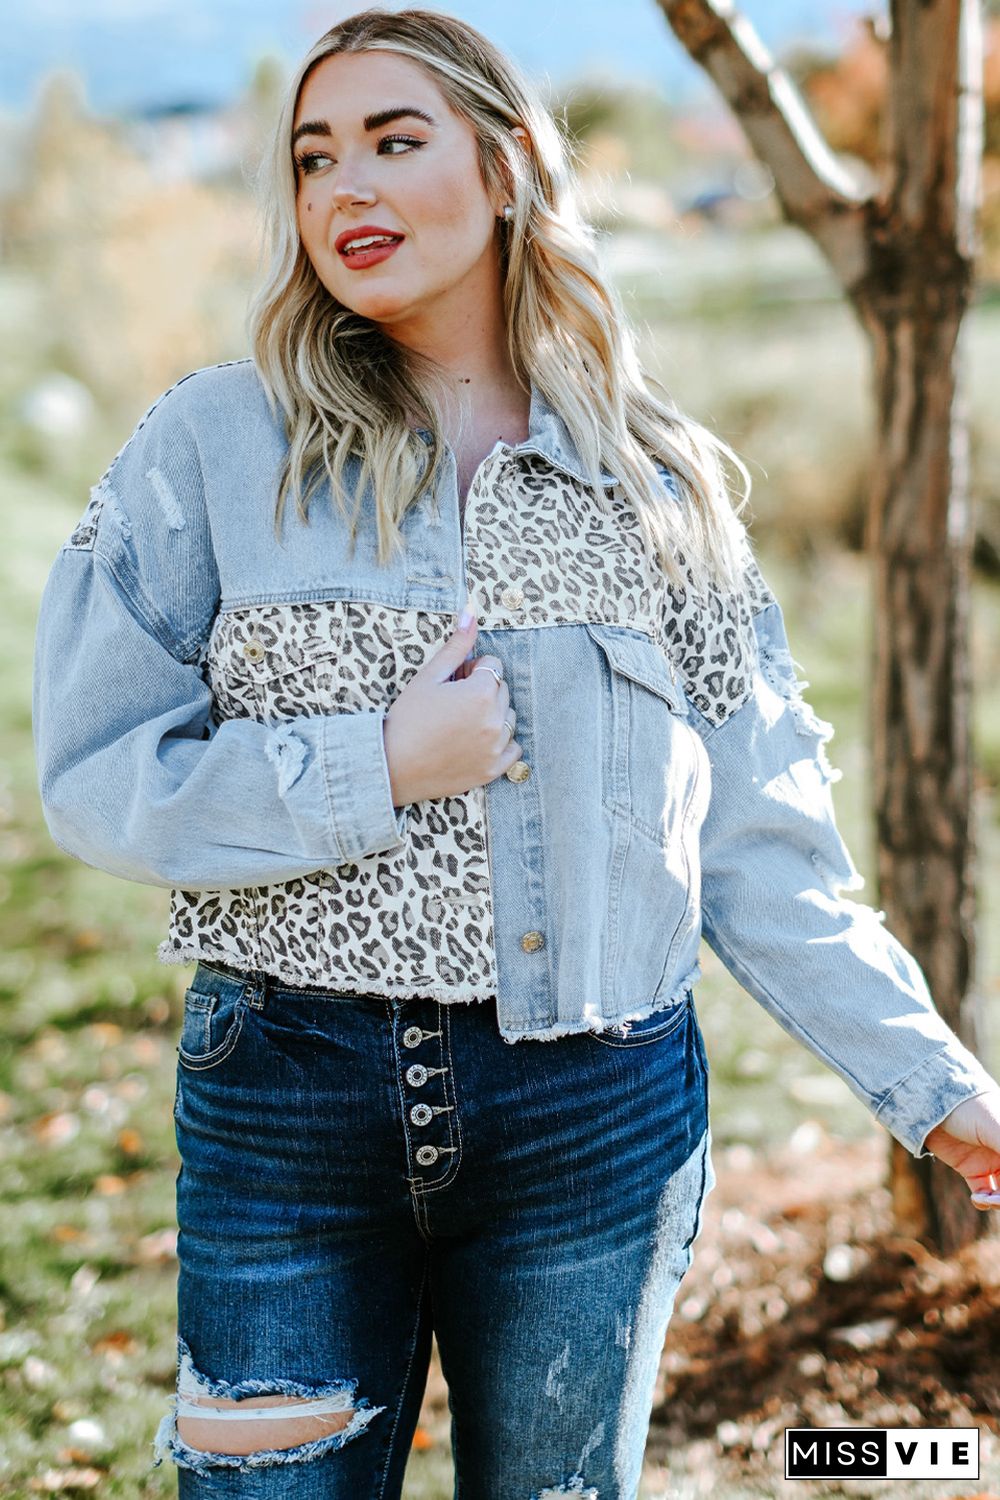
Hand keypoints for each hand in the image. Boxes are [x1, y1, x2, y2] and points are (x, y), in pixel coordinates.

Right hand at [382, 603, 521, 804]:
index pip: (493, 666)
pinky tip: (476, 742)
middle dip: (482, 691)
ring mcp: (496, 747)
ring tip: (461, 723)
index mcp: (481, 693)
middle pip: (502, 691)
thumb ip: (456, 645)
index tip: (452, 683)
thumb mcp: (429, 677)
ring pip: (509, 718)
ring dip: (492, 716)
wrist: (391, 766)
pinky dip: (500, 743)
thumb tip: (472, 610)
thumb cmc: (406, 718)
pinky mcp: (493, 769)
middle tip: (452, 703)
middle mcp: (495, 720)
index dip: (471, 671)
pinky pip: (514, 749)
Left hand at [922, 1087, 999, 1208]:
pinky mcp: (971, 1169)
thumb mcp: (994, 1126)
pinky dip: (984, 1202)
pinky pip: (985, 1194)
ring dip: (998, 1202)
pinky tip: (977, 1199)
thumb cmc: (968, 1107)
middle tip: (996, 1199)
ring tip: (984, 1198)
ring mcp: (990, 1161)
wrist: (931, 1101)